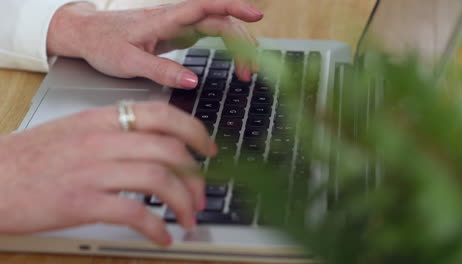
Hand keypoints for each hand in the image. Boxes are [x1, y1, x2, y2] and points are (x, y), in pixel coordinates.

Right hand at [0, 102, 216, 245]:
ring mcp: (91, 170)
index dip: (195, 131)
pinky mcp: (80, 202)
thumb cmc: (30, 157)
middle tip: (201, 194)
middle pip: (169, 149)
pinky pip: (133, 212)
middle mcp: (101, 140)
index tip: (208, 150)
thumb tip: (154, 142)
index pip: (163, 115)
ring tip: (189, 218)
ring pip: (158, 178)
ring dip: (183, 201)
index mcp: (101, 119)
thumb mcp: (74, 130)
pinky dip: (156, 227)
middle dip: (195, 176)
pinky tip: (162, 236)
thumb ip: (114, 131)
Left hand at [47, 0, 263, 88]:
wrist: (87, 34)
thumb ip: (160, 71)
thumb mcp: (127, 62)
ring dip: (238, 45)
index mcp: (164, 19)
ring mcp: (179, 24)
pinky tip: (235, 58)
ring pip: (218, 26)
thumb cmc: (103, 44)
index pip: (205, 6)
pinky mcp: (178, 33)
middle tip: (250, 71)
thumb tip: (191, 81)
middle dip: (242, 42)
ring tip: (246, 70)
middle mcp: (176, 18)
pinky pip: (210, 33)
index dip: (232, 7)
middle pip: (220, 20)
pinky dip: (227, 46)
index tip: (256, 16)